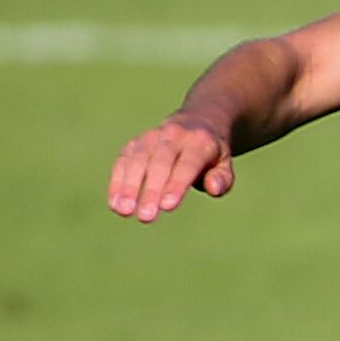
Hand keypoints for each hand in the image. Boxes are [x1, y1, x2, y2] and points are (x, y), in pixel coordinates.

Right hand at [110, 116, 234, 223]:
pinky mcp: (135, 143)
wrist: (196, 123)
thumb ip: (222, 179)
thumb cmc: (211, 155)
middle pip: (160, 163)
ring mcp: (151, 138)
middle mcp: (173, 135)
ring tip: (124, 211)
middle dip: (151, 190)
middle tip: (146, 217)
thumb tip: (213, 188)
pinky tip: (114, 203)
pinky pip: (123, 161)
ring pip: (137, 160)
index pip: (187, 164)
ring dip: (129, 187)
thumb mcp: (225, 164)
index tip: (167, 206)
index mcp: (199, 142)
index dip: (177, 185)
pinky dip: (118, 182)